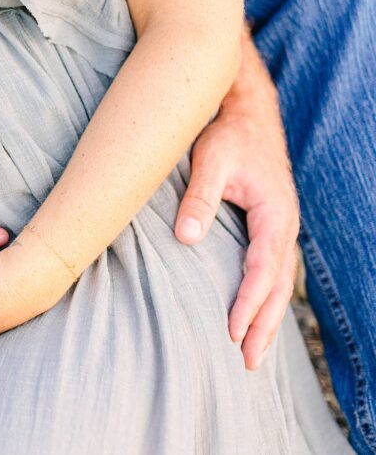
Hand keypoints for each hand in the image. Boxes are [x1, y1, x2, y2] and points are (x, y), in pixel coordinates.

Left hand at [175, 35, 298, 369]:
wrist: (245, 108)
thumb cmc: (226, 132)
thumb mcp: (210, 159)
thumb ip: (199, 196)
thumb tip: (186, 237)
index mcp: (276, 213)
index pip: (263, 270)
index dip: (249, 304)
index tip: (234, 332)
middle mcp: (284, 224)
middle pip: (278, 287)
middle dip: (264, 326)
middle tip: (247, 363)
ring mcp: (279, 226)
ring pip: (277, 282)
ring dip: (266, 317)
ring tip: (251, 352)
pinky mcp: (268, 223)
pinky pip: (270, 269)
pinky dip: (264, 296)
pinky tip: (251, 313)